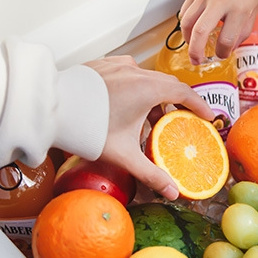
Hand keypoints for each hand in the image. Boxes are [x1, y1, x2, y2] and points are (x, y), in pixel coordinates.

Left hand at [86, 56, 213, 200]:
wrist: (49, 109)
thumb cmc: (86, 129)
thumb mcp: (124, 155)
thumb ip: (151, 174)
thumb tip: (172, 192)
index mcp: (148, 88)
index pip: (184, 93)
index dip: (199, 105)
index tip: (207, 116)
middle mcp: (135, 71)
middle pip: (166, 85)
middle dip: (176, 103)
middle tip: (181, 121)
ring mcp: (117, 65)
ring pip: (146, 78)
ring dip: (153, 96)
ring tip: (149, 119)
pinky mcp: (102, 64)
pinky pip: (127, 74)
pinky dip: (135, 87)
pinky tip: (126, 105)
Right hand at [179, 0, 257, 63]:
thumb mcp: (253, 11)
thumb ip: (242, 32)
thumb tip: (228, 48)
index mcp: (238, 8)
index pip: (226, 39)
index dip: (223, 52)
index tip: (222, 54)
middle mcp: (220, 2)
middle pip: (201, 31)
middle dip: (196, 51)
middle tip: (197, 61)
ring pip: (187, 22)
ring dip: (187, 39)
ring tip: (192, 46)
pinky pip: (184, 11)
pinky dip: (185, 24)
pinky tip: (191, 29)